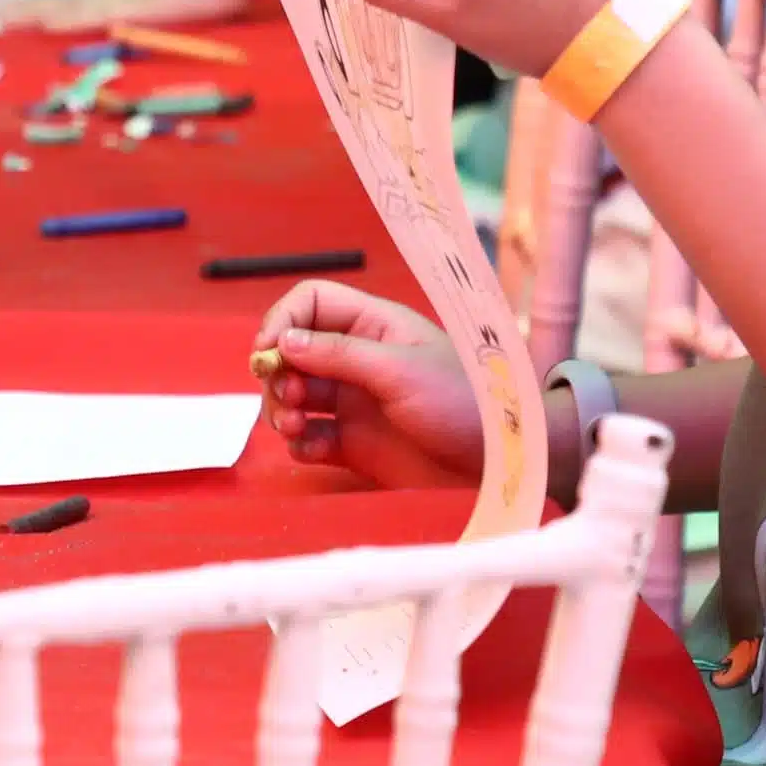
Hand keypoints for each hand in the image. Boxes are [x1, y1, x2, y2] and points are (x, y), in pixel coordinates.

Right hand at [253, 280, 480, 486]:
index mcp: (374, 325)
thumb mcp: (400, 369)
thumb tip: (283, 341)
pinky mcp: (354, 444)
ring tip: (294, 426)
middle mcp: (358, 360)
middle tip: (288, 397)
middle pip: (292, 351)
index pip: (311, 303)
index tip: (266, 352)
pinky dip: (299, 443)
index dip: (282, 320)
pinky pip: (309, 437)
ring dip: (281, 408)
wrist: (499, 462)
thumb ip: (339, 353)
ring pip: (294, 395)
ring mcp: (354, 402)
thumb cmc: (462, 402)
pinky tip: (310, 448)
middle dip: (278, 372)